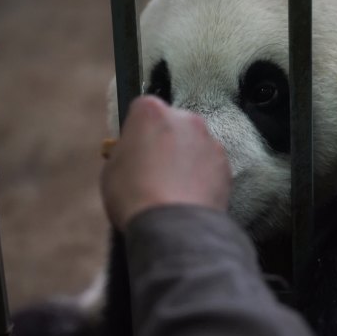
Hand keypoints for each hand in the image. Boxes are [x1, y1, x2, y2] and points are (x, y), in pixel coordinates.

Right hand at [101, 96, 231, 229]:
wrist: (174, 225)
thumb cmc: (135, 196)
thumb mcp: (111, 170)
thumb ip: (125, 150)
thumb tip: (132, 151)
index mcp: (150, 111)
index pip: (142, 109)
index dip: (137, 131)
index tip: (135, 148)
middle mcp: (184, 118)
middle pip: (172, 124)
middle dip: (165, 141)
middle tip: (153, 170)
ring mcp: (208, 139)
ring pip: (193, 144)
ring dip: (185, 158)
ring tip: (173, 188)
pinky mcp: (225, 162)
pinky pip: (209, 164)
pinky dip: (202, 175)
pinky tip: (189, 196)